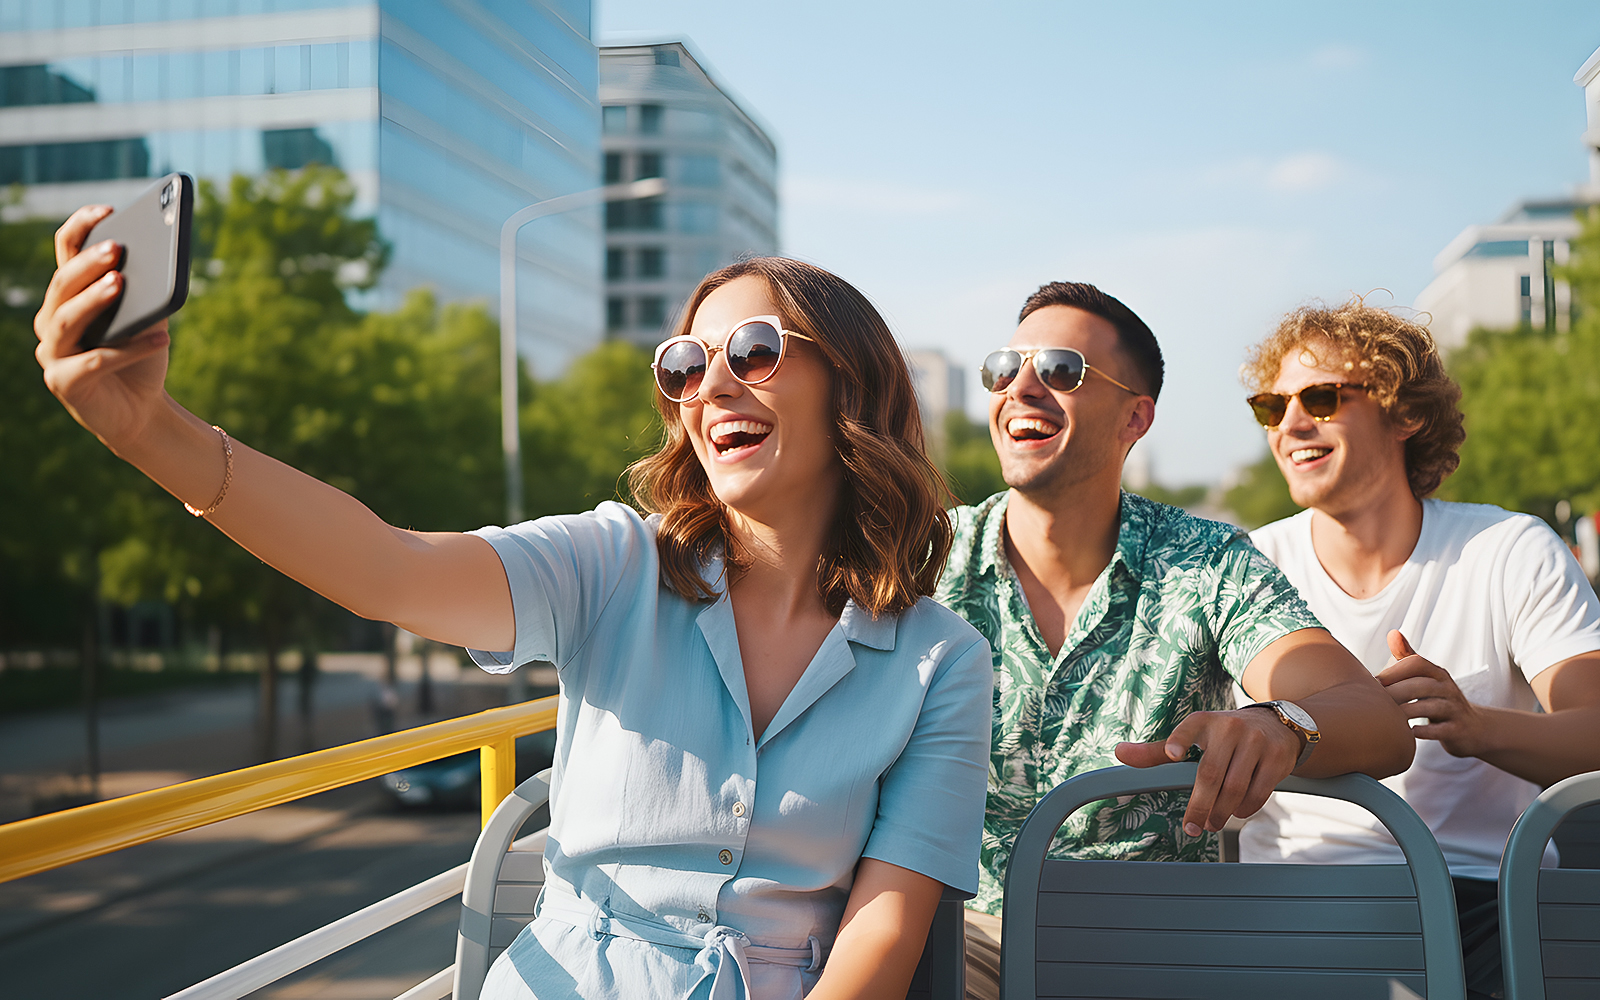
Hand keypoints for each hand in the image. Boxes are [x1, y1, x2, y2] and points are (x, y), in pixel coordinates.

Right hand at [35, 205, 172, 451]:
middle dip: (88, 263)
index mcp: (67, 297)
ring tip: (121, 282)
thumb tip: (158, 262)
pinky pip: (94, 362)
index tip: (108, 208)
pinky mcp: (64, 384)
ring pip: (66, 320)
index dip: (80, 227)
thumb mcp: (148, 320)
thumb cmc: (141, 358)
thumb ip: (146, 293)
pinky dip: (128, 350)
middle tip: (116, 248)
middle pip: (62, 284)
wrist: (142, 413)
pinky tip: (161, 339)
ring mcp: (52, 354)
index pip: (64, 252)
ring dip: (94, 299)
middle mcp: (50, 321)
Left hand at [1114, 707, 1302, 836]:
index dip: (1179, 740)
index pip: (1189, 727)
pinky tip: (1236, 813)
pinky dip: (1245, 808)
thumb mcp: (1193, 735)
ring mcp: (1256, 742)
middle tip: (1192, 827)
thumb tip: (1118, 752)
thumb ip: (1158, 751)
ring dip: (1221, 812)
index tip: (1172, 754)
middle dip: (1200, 806)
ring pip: (1235, 787)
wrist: (1277, 725)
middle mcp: (1230, 728)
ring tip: (1212, 823)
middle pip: (1211, 774)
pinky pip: (1259, 792)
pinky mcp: (1277, 758)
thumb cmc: (1225, 735)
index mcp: (1204, 722)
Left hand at [1378, 630, 1487, 758]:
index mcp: (1437, 673)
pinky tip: (1410, 732)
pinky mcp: (1458, 730)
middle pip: (1420, 685)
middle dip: (1395, 692)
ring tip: (1388, 717)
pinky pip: (1442, 730)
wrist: (1474, 728)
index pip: (1415, 663)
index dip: (1393, 671)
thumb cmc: (1438, 699)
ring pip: (1430, 707)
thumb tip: (1392, 633)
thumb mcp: (1426, 677)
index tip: (1373, 683)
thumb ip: (1407, 657)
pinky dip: (1426, 731)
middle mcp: (1448, 688)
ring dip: (1407, 711)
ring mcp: (1455, 709)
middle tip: (1374, 702)